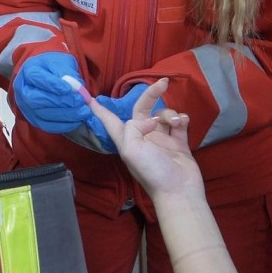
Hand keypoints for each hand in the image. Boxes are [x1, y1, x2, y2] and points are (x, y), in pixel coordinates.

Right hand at [12, 52, 90, 133]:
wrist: (47, 76)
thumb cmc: (54, 68)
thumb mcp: (61, 62)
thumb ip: (67, 73)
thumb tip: (77, 89)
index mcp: (29, 70)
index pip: (38, 79)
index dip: (53, 85)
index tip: (69, 89)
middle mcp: (23, 90)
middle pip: (37, 99)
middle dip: (61, 102)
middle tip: (80, 102)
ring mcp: (27, 107)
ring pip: (43, 114)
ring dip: (65, 115)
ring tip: (83, 112)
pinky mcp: (34, 119)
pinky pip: (47, 126)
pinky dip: (63, 124)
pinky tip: (77, 120)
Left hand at [86, 78, 202, 199]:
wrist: (179, 190)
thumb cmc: (152, 171)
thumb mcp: (132, 149)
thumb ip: (133, 127)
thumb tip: (150, 120)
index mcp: (127, 139)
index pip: (110, 121)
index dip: (100, 110)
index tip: (89, 96)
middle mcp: (143, 137)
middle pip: (143, 109)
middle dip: (151, 94)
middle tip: (163, 82)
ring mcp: (162, 140)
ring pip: (163, 115)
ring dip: (170, 114)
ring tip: (175, 124)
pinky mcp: (178, 143)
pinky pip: (179, 123)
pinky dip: (181, 119)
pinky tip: (182, 123)